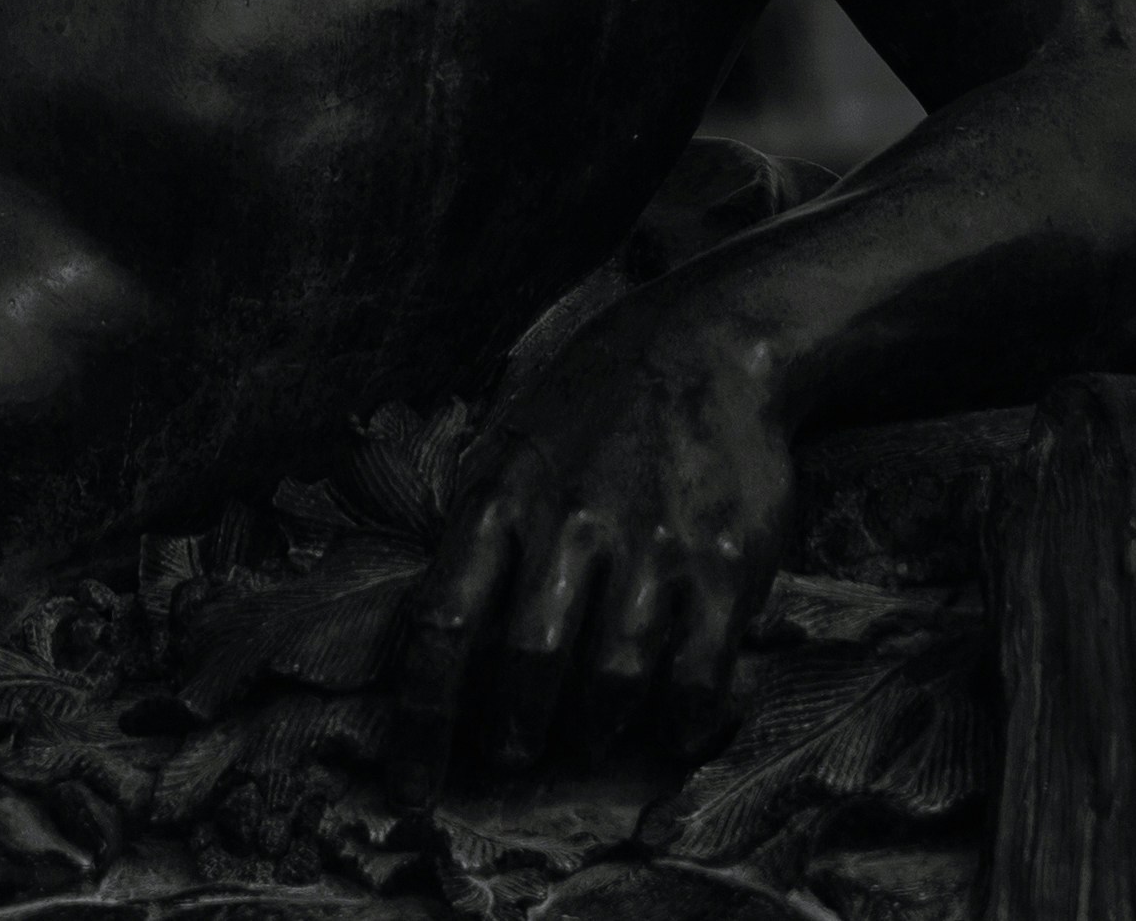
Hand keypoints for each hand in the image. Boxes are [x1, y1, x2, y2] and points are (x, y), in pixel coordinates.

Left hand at [396, 307, 797, 782]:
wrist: (710, 342)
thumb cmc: (591, 410)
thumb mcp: (507, 448)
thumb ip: (472, 537)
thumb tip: (423, 643)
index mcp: (498, 498)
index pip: (439, 628)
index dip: (420, 723)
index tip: (414, 792)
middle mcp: (569, 524)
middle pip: (524, 667)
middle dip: (514, 732)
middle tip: (513, 753)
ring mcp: (650, 546)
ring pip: (608, 683)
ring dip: (593, 727)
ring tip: (589, 731)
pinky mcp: (722, 565)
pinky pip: (694, 677)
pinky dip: (678, 720)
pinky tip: (672, 724)